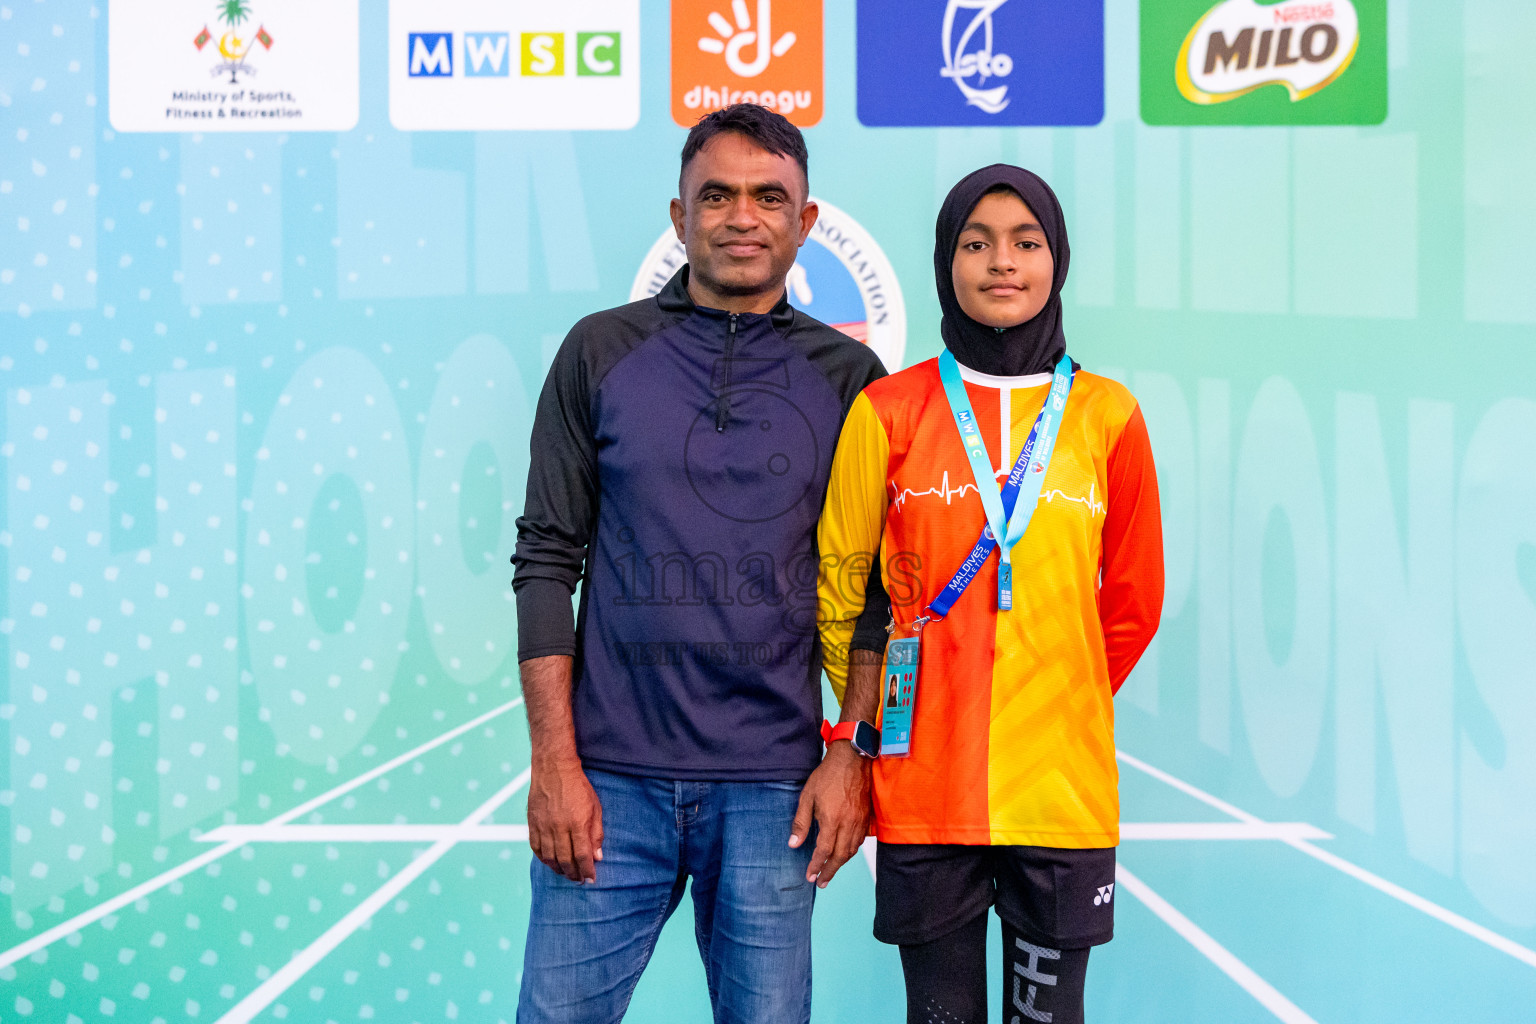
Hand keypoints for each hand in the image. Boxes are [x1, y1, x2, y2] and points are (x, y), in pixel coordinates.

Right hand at [527, 757, 603, 883]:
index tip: (591, 879)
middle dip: (574, 874)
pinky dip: (543, 859)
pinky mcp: (532, 823)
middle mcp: (559, 827)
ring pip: (549, 857)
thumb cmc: (578, 787)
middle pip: (565, 860)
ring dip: (558, 869)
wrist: (554, 768)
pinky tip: (550, 862)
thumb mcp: (595, 807)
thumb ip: (596, 833)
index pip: (583, 855)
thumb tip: (597, 857)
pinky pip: (536, 848)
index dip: (587, 870)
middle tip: (579, 880)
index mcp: (577, 823)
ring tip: (566, 873)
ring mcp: (544, 826)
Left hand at [789, 742, 871, 887]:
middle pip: (840, 856)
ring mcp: (859, 821)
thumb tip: (793, 844)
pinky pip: (860, 842)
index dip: (816, 866)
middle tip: (821, 882)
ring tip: (830, 871)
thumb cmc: (828, 775)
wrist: (852, 759)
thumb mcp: (807, 796)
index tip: (810, 876)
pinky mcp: (866, 817)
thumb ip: (801, 822)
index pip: (823, 851)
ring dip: (841, 864)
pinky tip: (844, 854)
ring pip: (852, 851)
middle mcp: (848, 824)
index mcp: (832, 819)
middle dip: (829, 872)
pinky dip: (851, 852)